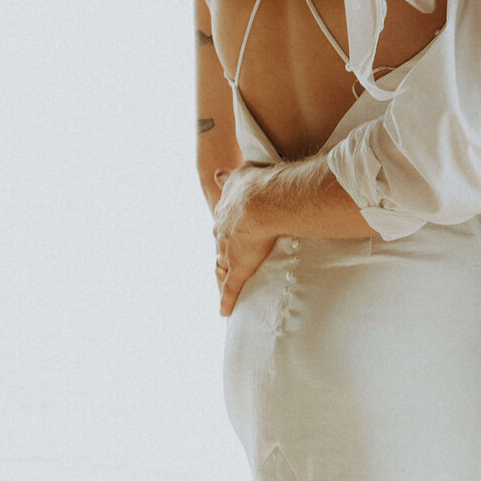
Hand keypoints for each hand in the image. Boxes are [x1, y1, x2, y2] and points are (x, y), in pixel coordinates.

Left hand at [213, 166, 277, 316]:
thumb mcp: (244, 173)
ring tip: (225, 284)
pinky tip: (224, 311)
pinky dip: (227, 300)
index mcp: (226, 208)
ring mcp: (228, 250)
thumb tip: (224, 170)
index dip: (225, 226)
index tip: (226, 229)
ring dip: (222, 275)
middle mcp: (223, 229)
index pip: (223, 220)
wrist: (262, 201)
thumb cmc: (260, 185)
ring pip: (221, 266)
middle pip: (219, 242)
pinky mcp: (237, 268)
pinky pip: (230, 288)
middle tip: (225, 256)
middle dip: (222, 249)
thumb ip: (239, 173)